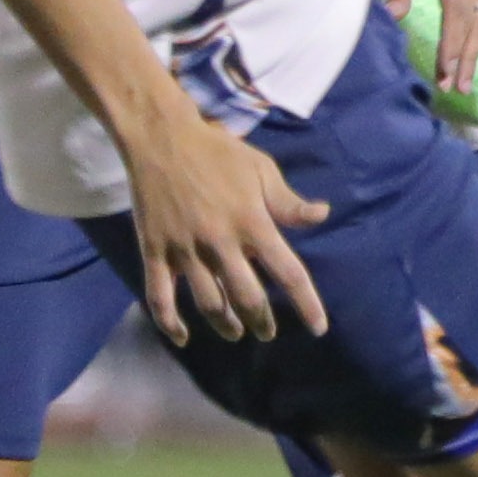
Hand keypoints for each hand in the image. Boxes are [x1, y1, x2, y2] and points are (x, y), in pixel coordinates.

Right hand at [123, 109, 330, 341]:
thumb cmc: (218, 153)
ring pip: (209, 303)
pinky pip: (160, 297)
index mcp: (253, 223)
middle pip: (248, 298)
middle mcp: (221, 243)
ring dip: (225, 324)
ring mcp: (185, 250)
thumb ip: (288, 202)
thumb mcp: (261, 170)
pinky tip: (182, 338)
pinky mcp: (155, 251)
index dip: (307, 305)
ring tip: (235, 332)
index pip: (288, 273)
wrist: (161, 138)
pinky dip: (170, 322)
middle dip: (262, 322)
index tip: (319, 329)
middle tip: (268, 332)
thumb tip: (322, 215)